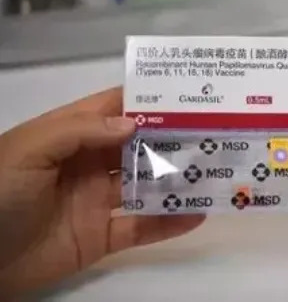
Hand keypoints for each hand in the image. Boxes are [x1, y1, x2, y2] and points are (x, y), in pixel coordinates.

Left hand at [0, 88, 204, 298]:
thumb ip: (80, 131)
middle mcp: (89, 163)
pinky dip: (170, 222)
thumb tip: (134, 124)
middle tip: (212, 132)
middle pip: (138, 146)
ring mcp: (98, 200)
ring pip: (146, 185)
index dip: (147, 101)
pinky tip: (198, 213)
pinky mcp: (102, 236)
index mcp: (70, 135)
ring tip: (213, 170)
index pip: (114, 109)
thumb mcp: (30, 149)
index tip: (186, 95)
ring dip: (177, 178)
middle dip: (172, 138)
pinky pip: (142, 227)